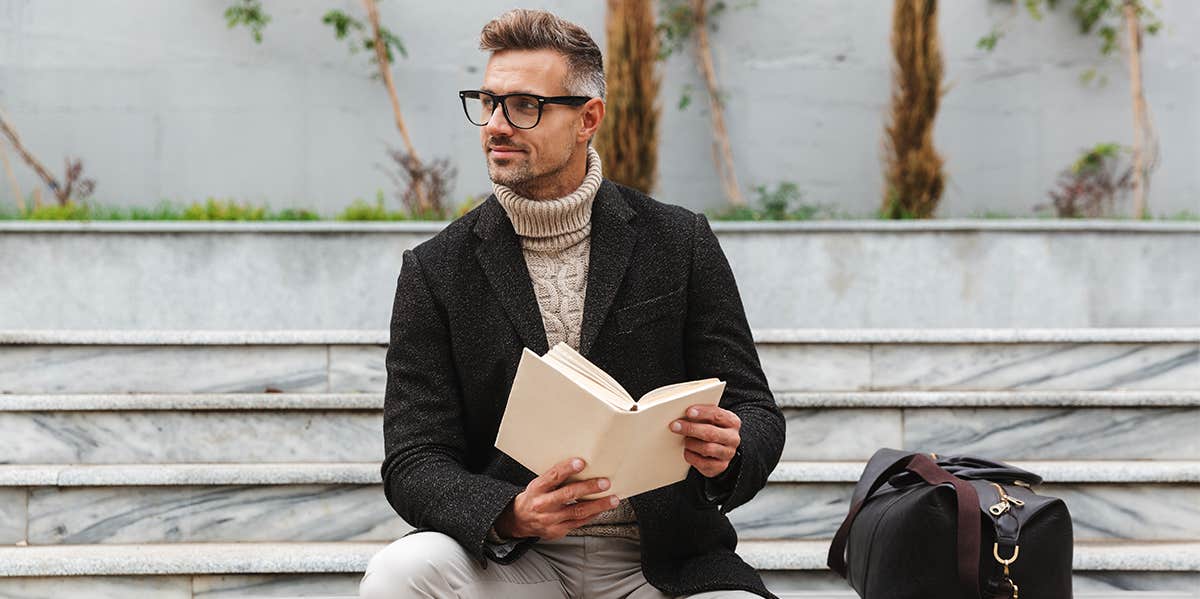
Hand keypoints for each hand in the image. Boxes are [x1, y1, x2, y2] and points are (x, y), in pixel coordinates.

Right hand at [494, 457, 618, 540]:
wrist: (520, 520)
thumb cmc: (535, 496)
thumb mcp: (539, 484)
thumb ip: (556, 478)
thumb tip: (583, 466)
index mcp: (537, 488)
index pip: (552, 476)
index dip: (567, 469)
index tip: (581, 462)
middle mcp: (542, 504)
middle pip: (568, 495)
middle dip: (588, 488)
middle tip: (605, 483)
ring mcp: (550, 520)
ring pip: (577, 512)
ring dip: (598, 505)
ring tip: (613, 499)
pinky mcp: (557, 531)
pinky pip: (578, 523)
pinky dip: (592, 515)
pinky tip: (602, 509)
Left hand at [669, 404, 740, 477]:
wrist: (720, 449)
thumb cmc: (712, 429)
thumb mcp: (711, 419)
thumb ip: (702, 415)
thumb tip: (683, 413)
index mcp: (732, 422)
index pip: (718, 415)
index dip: (702, 413)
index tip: (688, 412)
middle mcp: (733, 438)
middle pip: (711, 433)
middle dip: (691, 429)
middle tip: (675, 426)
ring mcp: (728, 453)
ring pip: (707, 449)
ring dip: (691, 443)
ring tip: (684, 440)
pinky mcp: (720, 466)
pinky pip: (703, 463)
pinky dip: (691, 456)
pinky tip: (687, 451)